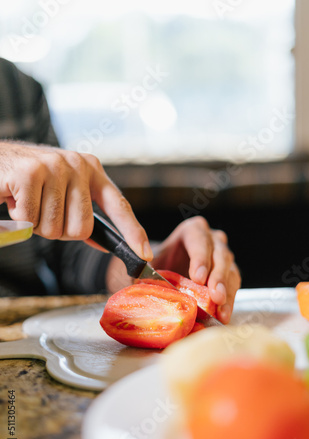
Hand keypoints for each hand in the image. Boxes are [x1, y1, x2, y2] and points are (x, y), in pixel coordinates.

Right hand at [0, 141, 152, 259]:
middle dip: (58, 230)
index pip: (119, 205)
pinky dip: (18, 219)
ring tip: (27, 201)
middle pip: (82, 229)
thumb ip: (84, 213)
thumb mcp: (62, 192)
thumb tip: (108, 243)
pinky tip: (14, 198)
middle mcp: (78, 165)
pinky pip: (30, 221)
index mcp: (92, 169)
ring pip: (54, 228)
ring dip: (36, 224)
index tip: (145, 254)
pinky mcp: (30, 173)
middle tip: (42, 211)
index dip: (133, 232)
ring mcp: (55, 166)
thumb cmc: (29, 182)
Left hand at [151, 216, 240, 323]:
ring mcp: (223, 257)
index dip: (200, 257)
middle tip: (215, 296)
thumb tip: (140, 282)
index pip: (199, 238)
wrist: (164, 275)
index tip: (198, 278)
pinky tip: (223, 315)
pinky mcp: (229, 274)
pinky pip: (234, 286)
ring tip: (221, 310)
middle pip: (220, 254)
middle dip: (218, 277)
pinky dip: (229, 302)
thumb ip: (144, 272)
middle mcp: (212, 240)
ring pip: (231, 270)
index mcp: (191, 231)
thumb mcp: (146, 266)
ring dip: (227, 291)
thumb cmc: (155, 267)